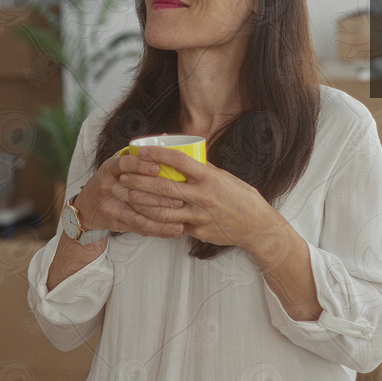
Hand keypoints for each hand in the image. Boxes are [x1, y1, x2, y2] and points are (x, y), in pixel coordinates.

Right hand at [72, 144, 184, 238]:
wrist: (87, 207)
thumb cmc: (112, 180)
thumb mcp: (119, 163)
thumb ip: (140, 154)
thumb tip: (169, 137)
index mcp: (110, 168)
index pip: (123, 163)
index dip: (140, 165)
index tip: (158, 168)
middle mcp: (107, 186)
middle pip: (134, 192)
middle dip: (160, 197)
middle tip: (181, 199)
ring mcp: (109, 206)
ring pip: (138, 214)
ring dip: (162, 219)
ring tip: (182, 221)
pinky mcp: (114, 222)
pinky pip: (138, 227)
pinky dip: (158, 231)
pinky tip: (173, 231)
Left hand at [118, 146, 282, 249]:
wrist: (256, 226)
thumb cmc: (240, 197)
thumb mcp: (223, 177)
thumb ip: (202, 168)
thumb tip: (182, 154)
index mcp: (210, 177)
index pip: (180, 161)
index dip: (158, 154)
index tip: (142, 150)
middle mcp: (203, 195)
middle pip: (165, 185)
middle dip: (141, 179)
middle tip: (125, 174)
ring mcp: (199, 215)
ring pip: (163, 209)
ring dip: (143, 201)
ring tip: (129, 194)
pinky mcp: (197, 230)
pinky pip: (172, 225)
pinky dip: (156, 219)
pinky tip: (144, 214)